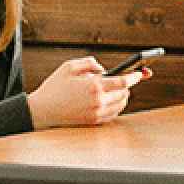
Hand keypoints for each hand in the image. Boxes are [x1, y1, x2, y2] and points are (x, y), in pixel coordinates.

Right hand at [28, 56, 148, 128]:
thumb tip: (103, 69)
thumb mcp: (69, 67)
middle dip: (126, 85)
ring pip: (121, 104)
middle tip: (124, 79)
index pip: (123, 81)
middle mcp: (98, 101)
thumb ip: (89, 63)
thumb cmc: (55, 87)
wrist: (43, 111)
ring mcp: (97, 113)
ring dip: (121, 96)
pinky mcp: (94, 121)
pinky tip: (109, 100)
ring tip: (115, 89)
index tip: (140, 73)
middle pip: (124, 93)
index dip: (135, 76)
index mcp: (94, 86)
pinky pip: (114, 114)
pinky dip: (115, 106)